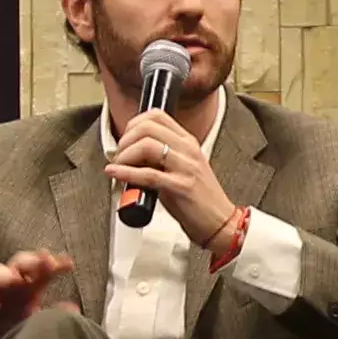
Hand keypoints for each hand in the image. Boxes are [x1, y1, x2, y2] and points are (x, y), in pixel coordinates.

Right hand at [0, 250, 75, 338]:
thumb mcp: (30, 320)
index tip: (68, 263)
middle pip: (20, 263)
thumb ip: (51, 313)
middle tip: (44, 260)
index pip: (42, 270)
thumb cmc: (3, 321)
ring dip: (6, 273)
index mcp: (27, 285)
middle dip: (32, 260)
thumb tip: (75, 308)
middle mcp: (9, 282)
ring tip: (15, 278)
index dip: (54, 264)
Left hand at [107, 106, 240, 252]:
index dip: (133, 124)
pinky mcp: (182, 187)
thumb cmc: (199, 199)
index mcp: (188, 142)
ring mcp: (186, 167)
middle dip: (125, 140)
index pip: (156, 115)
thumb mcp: (182, 169)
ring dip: (125, 155)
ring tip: (119, 166)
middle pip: (147, 127)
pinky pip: (148, 174)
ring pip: (147, 146)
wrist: (221, 222)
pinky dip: (126, 173)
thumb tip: (131, 154)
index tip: (125, 139)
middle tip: (119, 155)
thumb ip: (161, 158)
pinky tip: (116, 174)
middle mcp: (188, 150)